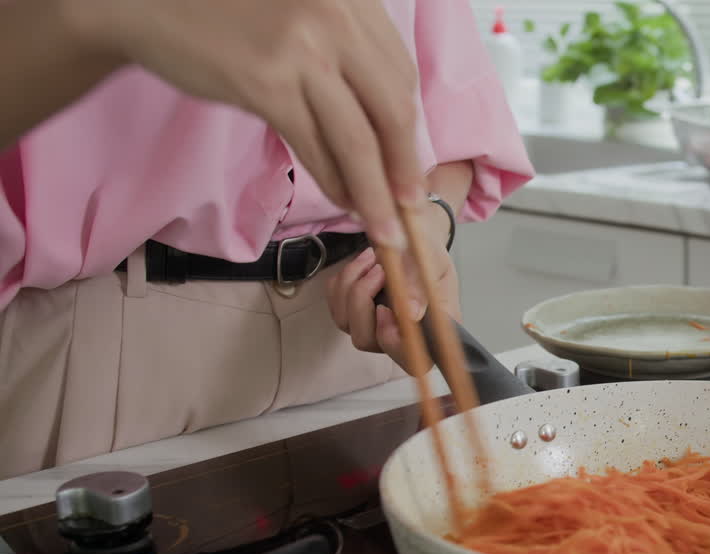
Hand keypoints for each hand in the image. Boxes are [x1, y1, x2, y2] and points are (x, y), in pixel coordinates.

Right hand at [70, 0, 422, 248]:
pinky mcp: (267, 82)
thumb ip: (345, 50)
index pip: (401, 73)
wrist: (149, 1)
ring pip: (357, 139)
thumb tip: (386, 126)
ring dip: (375, 193)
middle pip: (392, 108)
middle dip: (405, 167)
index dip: (411, 126)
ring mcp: (303, 49)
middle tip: (412, 206)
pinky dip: (334, 182)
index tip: (413, 161)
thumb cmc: (229, 10)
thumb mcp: (305, 12)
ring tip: (385, 227)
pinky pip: (315, 145)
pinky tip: (344, 202)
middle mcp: (336, 16)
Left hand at [326, 225, 460, 373]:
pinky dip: (344, 279)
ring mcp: (372, 328)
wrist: (413, 241)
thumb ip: (421, 285)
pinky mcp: (352, 315)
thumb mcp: (433, 264)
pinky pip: (334, 304)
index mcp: (429, 334)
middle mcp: (397, 338)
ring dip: (352, 283)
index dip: (393, 343)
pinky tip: (365, 262)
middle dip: (362, 301)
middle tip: (379, 268)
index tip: (386, 309)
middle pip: (366, 341)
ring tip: (373, 256)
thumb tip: (410, 313)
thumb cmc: (430, 256)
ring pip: (345, 322)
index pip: (411, 361)